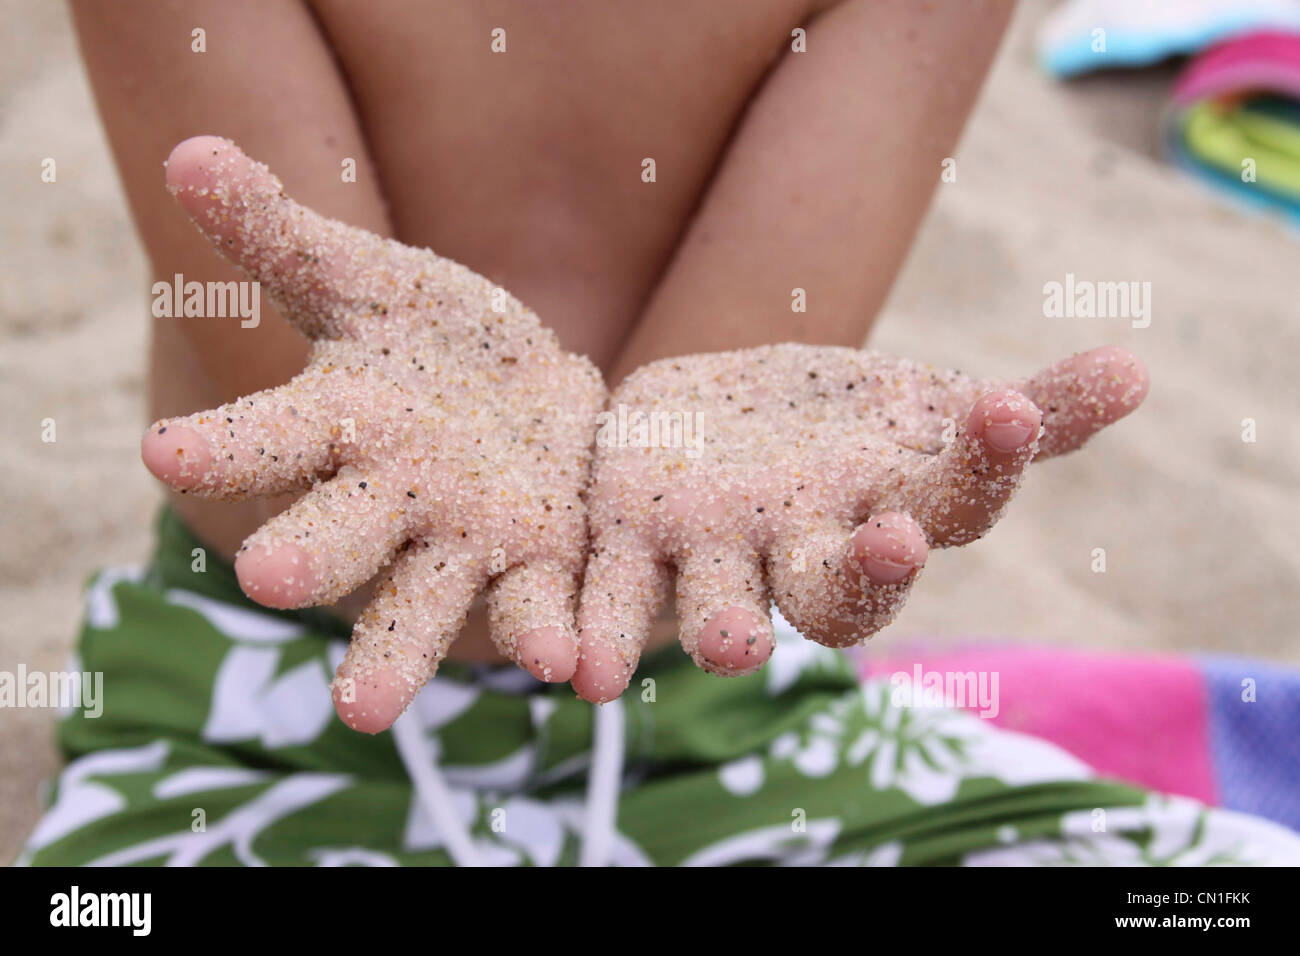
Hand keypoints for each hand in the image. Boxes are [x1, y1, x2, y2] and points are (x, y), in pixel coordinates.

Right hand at [142, 137, 604, 731]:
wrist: (529, 389)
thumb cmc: (432, 339)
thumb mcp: (368, 279)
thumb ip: (283, 234)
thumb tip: (187, 151)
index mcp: (340, 427)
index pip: (269, 438)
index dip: (224, 449)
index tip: (169, 454)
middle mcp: (387, 502)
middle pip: (337, 537)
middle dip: (308, 556)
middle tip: (267, 580)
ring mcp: (461, 544)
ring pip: (421, 606)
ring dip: (397, 656)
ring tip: (364, 714)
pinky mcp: (540, 564)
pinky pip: (539, 608)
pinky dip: (550, 636)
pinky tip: (572, 667)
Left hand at [571, 343, 1146, 701]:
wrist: (704, 426)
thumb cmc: (836, 432)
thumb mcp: (926, 409)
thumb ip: (1028, 415)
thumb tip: (1138, 372)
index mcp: (880, 511)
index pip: (945, 508)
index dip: (978, 472)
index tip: (1004, 411)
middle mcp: (801, 550)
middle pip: (841, 587)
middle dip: (866, 575)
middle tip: (893, 542)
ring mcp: (713, 551)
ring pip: (727, 606)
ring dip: (726, 628)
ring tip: (733, 641)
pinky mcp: (627, 537)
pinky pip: (611, 596)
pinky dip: (593, 638)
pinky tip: (578, 673)